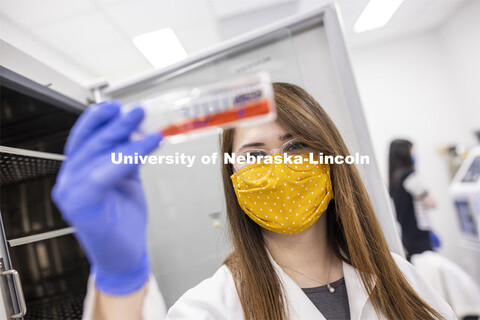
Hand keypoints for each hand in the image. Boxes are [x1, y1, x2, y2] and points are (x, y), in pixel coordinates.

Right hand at [52, 100, 161, 294]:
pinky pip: (105, 174)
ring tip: (145, 125)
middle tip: (138, 111)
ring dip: (123, 137)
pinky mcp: (81, 206)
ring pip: (97, 155)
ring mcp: (71, 193)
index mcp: (78, 172)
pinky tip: (147, 146)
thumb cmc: (123, 221)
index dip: (98, 119)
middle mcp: (70, 180)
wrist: (124, 256)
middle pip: (91, 143)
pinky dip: (128, 157)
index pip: (83, 138)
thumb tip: (138, 131)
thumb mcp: (127, 180)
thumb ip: (127, 156)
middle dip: (115, 124)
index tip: (117, 106)